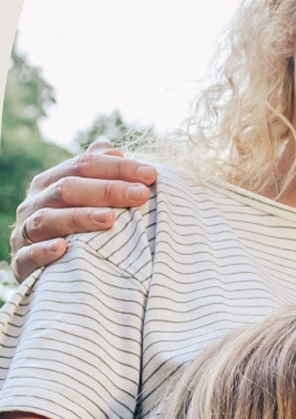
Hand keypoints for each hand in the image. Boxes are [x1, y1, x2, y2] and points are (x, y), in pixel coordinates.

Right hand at [11, 143, 156, 283]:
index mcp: (51, 182)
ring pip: (48, 219)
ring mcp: (25, 232)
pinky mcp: (21, 262)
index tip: (151, 175)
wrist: (41, 270)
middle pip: (68, 188)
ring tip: (109, 219)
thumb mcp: (80, 200)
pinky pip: (29, 255)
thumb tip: (113, 149)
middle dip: (107, 189)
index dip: (118, 167)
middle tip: (141, 195)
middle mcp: (35, 203)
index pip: (84, 164)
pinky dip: (44, 251)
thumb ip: (95, 175)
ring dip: (79, 217)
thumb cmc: (70, 230)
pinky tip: (62, 248)